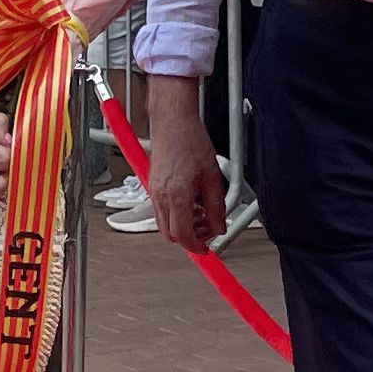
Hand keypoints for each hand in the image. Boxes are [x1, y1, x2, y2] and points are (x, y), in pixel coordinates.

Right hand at [139, 79, 228, 252]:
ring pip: (164, 224)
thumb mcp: (212, 177)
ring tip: (201, 213)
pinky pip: (161, 210)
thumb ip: (217, 206)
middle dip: (189, 238)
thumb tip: (220, 225)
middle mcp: (160, 197)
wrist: (173, 122)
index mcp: (177, 196)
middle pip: (170, 235)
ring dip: (182, 226)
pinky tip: (190, 201)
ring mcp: (153, 192)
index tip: (206, 249)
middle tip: (207, 229)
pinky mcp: (152, 185)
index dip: (196, 247)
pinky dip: (175, 214)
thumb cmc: (190, 141)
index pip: (183, 236)